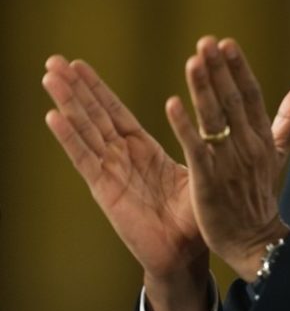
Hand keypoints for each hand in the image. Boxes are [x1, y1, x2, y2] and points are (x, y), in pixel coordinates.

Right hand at [42, 55, 208, 310]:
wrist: (188, 250)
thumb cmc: (194, 212)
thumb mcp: (199, 167)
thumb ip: (200, 140)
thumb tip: (218, 115)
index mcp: (142, 150)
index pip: (115, 112)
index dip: (97, 89)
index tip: (80, 65)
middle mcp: (122, 157)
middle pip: (94, 115)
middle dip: (75, 88)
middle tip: (54, 60)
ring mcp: (111, 172)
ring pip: (86, 130)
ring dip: (68, 103)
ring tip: (50, 76)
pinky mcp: (106, 190)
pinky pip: (86, 159)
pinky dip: (70, 137)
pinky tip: (54, 116)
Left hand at [166, 37, 289, 281]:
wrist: (255, 240)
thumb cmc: (260, 194)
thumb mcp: (277, 152)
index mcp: (262, 137)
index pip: (251, 95)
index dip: (239, 68)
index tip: (226, 43)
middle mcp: (247, 145)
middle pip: (232, 100)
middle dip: (219, 70)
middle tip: (206, 41)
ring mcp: (228, 163)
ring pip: (214, 119)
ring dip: (203, 89)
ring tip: (192, 61)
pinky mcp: (208, 181)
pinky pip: (196, 149)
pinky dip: (184, 126)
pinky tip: (171, 104)